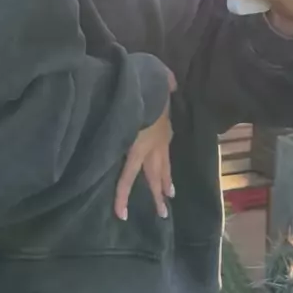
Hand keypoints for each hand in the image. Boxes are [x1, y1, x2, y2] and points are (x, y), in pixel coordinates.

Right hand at [114, 70, 175, 221]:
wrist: (146, 86)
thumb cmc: (150, 80)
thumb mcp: (162, 79)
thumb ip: (167, 82)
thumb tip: (171, 83)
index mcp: (162, 126)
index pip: (164, 150)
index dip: (166, 166)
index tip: (170, 181)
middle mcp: (158, 141)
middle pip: (161, 168)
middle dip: (164, 185)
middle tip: (168, 201)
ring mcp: (147, 148)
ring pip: (150, 176)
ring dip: (155, 194)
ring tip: (161, 213)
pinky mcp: (134, 151)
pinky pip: (126, 177)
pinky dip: (122, 195)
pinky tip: (121, 212)